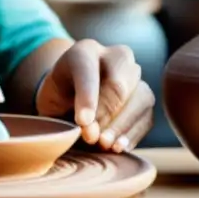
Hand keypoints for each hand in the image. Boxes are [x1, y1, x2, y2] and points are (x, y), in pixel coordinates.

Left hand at [35, 39, 153, 152]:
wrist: (70, 97)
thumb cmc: (59, 97)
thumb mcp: (51, 100)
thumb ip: (68, 113)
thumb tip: (93, 134)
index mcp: (85, 51)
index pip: (88, 71)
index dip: (88, 98)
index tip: (82, 122)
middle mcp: (116, 57)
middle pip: (119, 85)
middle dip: (106, 115)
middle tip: (92, 137)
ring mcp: (135, 77)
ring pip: (140, 99)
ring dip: (122, 126)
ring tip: (105, 144)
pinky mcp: (145, 99)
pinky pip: (147, 116)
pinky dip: (133, 134)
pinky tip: (119, 147)